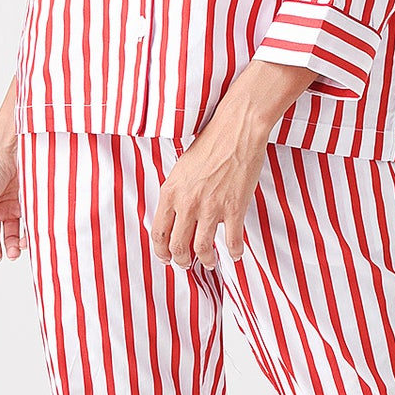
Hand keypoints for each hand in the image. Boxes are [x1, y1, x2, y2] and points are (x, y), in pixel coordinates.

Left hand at [151, 114, 267, 269]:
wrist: (236, 130)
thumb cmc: (211, 144)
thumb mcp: (182, 168)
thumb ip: (177, 193)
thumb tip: (178, 215)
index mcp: (171, 192)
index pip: (158, 232)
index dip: (161, 251)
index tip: (166, 258)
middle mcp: (187, 202)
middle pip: (177, 245)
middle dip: (181, 260)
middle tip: (186, 264)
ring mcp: (211, 207)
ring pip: (202, 249)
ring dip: (206, 260)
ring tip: (210, 262)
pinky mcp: (234, 208)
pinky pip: (232, 241)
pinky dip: (234, 252)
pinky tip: (235, 253)